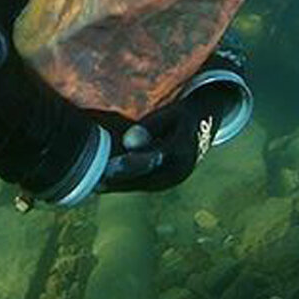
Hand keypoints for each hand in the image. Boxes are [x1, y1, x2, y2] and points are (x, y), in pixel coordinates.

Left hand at [99, 86, 228, 192]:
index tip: (107, 169)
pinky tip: (104, 185)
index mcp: (182, 151)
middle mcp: (180, 171)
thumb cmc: (183, 112)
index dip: (128, 166)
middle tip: (92, 184)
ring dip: (119, 186)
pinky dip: (125, 184)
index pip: (151, 161)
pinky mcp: (167, 180)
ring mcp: (174, 178)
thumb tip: (129, 143)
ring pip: (143, 185)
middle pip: (144, 180)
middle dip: (118, 182)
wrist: (206, 122)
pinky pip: (144, 183)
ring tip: (93, 186)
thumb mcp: (172, 112)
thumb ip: (150, 127)